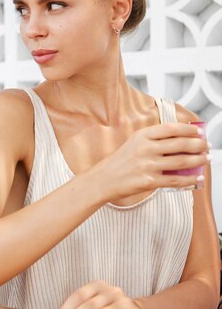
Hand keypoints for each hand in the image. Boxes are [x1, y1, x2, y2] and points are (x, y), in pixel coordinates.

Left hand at [61, 281, 142, 308]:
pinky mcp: (128, 308)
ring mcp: (122, 300)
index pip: (79, 295)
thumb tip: (63, 308)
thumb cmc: (107, 305)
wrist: (133, 308)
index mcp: (98, 284)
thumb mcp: (95, 300)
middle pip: (90, 304)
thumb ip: (82, 303)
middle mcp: (111, 290)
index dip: (68, 305)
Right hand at [93, 123, 208, 201]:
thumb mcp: (133, 144)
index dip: (188, 129)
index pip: (170, 128)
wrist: (103, 180)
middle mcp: (145, 148)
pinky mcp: (150, 181)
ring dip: (198, 160)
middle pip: (180, 144)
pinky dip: (190, 179)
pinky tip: (197, 177)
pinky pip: (176, 179)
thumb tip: (180, 140)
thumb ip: (153, 140)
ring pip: (181, 161)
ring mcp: (148, 165)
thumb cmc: (119, 163)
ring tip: (206, 158)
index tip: (199, 132)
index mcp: (141, 136)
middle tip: (206, 145)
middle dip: (198, 144)